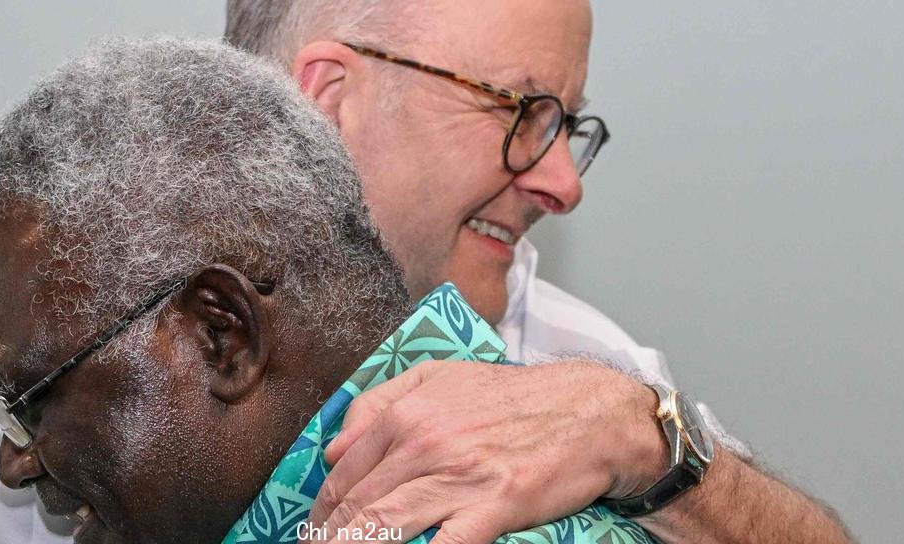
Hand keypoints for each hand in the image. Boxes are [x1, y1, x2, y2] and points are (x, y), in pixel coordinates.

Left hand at [304, 359, 666, 543]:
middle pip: (357, 505)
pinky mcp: (493, 506)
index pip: (344, 473)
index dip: (322, 511)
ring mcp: (458, 477)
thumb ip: (379, 403)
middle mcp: (424, 442)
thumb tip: (333, 448)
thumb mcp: (440, 377)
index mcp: (407, 413)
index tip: (315, 531)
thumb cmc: (514, 397)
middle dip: (328, 538)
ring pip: (383, 527)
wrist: (589, 412)